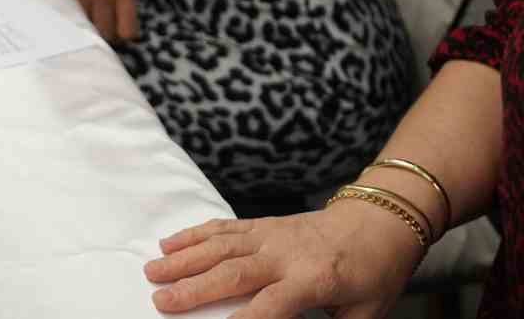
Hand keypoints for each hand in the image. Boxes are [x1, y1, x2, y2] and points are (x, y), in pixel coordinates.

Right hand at [41, 0, 138, 43]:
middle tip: (98, 30)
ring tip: (83, 23)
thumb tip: (121, 27)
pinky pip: (72, 16)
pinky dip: (72, 19)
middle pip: (107, 33)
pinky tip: (71, 14)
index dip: (121, 36)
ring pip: (88, 28)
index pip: (127, 30)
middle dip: (103, 35)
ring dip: (87, 29)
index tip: (115, 34)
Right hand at [144, 204, 424, 317]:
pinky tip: (169, 243)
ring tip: (153, 270)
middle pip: (232, 273)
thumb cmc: (373, 274)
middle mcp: (284, 255)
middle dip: (194, 288)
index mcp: (313, 280)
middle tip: (160, 300)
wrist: (378, 221)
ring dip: (183, 258)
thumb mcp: (364, 314)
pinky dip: (193, 235)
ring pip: (219, 246)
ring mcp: (269, 235)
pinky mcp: (262, 223)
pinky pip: (222, 227)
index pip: (270, 307)